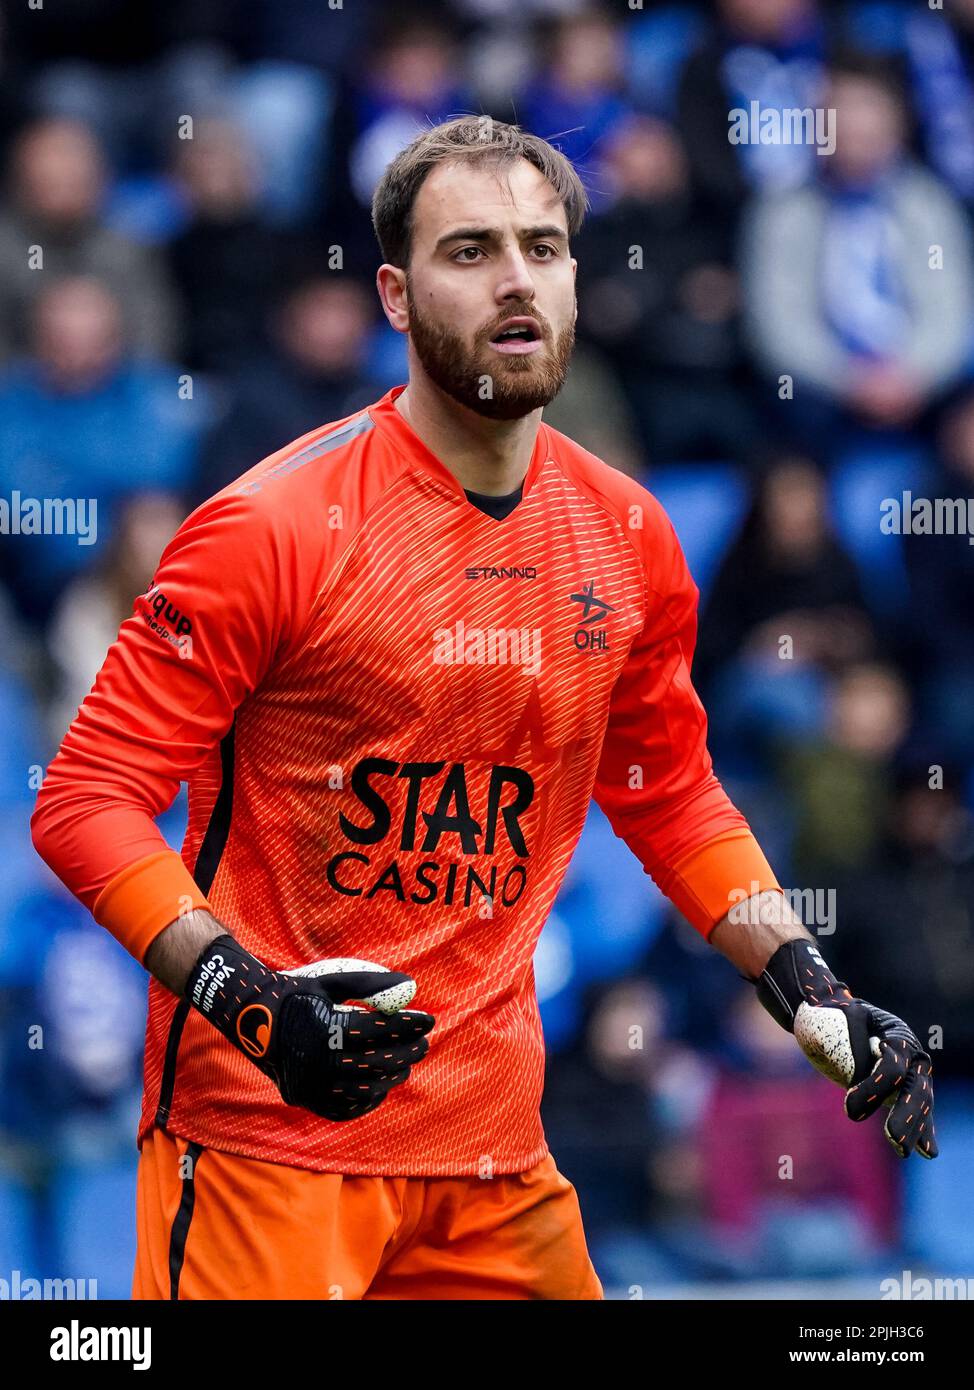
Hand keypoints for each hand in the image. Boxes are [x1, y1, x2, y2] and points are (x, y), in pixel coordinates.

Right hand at [185, 936, 434, 1121]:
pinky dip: (366, 1100)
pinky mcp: (305, 1100)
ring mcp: (311, 1086)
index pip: (380, 1031)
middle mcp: (319, 1063)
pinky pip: (343, 1108)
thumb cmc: (296, 993)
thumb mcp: (330, 981)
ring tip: (405, 1064)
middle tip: (424, 1043)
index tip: (429, 1019)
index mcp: (326, 1031)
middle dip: (406, 1052)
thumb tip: (410, 987)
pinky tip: (380, 1087)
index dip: (408, 1025)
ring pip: (364, 1089)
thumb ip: (370, 984)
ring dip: (391, 1077)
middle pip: (377, 1063)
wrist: (249, 1017)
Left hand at [755, 939, 936, 1158]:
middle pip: (915, 1087)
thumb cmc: (832, 1015)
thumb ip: (855, 1044)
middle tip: (894, 1140)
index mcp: (897, 1034)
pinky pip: (914, 1109)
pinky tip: (927, 1150)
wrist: (828, 1016)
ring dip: (915, 1128)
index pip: (893, 1067)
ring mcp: (910, 1071)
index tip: (849, 1109)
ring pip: (919, 1101)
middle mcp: (911, 1054)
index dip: (874, 1089)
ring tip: (904, 1151)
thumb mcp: (840, 1019)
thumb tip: (861, 1076)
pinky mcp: (901, 1088)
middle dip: (907, 1115)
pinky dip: (921, 1129)